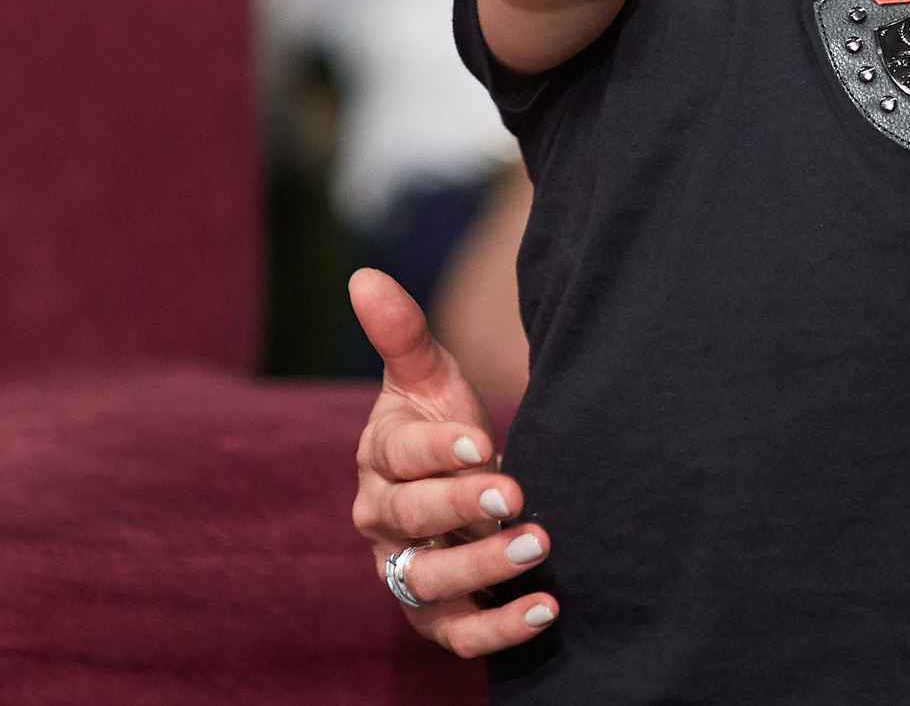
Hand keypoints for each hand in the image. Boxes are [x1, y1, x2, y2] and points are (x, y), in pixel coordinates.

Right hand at [349, 268, 554, 656]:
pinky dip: (498, 629)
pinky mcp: (437, 618)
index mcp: (380, 458)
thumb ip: (403, 334)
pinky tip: (545, 610)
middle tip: (515, 495)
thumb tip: (364, 275)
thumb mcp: (430, 377)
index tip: (480, 442)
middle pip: (408, 519)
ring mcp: (407, 572)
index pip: (398, 455)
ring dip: (481, 570)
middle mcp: (384, 521)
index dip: (435, 450)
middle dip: (459, 507)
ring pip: (428, 583)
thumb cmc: (445, 426)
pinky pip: (459, 634)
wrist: (461, 491)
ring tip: (536, 548)